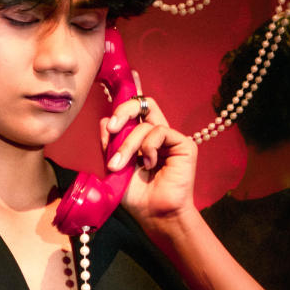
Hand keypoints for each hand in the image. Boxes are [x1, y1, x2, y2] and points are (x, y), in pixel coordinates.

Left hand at [102, 84, 197, 224]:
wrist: (154, 214)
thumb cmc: (135, 196)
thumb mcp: (114, 167)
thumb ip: (109, 144)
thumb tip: (105, 121)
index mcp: (140, 138)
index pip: (135, 109)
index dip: (129, 91)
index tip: (121, 75)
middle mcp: (156, 134)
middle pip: (140, 105)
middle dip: (122, 111)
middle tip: (112, 129)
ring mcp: (171, 138)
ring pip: (145, 123)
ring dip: (127, 145)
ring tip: (119, 166)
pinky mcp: (184, 144)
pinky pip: (160, 131)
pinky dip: (148, 147)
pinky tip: (148, 163)